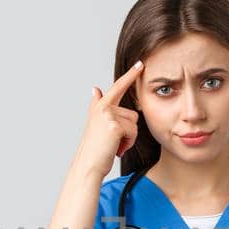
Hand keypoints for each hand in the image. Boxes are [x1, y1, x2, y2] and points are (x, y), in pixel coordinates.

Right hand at [74, 60, 143, 176]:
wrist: (88, 164)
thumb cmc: (95, 147)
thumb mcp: (95, 123)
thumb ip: (97, 105)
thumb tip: (95, 88)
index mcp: (100, 106)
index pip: (118, 87)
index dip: (130, 75)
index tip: (140, 64)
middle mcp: (103, 107)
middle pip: (132, 114)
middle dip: (129, 131)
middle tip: (113, 141)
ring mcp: (108, 115)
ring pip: (134, 124)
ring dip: (128, 138)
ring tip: (113, 144)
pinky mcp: (114, 125)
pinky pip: (133, 132)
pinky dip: (127, 143)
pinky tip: (115, 148)